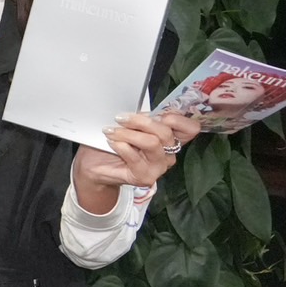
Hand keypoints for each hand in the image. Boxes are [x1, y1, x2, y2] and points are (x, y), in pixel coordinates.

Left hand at [73, 110, 198, 210]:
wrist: (96, 164)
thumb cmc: (113, 142)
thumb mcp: (129, 125)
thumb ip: (143, 118)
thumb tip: (144, 109)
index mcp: (169, 138)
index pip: (189, 129)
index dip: (177, 118)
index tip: (156, 113)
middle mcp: (168, 153)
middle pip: (165, 132)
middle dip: (141, 121)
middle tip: (120, 118)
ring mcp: (158, 167)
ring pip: (152, 143)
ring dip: (128, 134)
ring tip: (110, 131)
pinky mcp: (145, 177)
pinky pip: (136, 158)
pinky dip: (121, 146)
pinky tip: (111, 142)